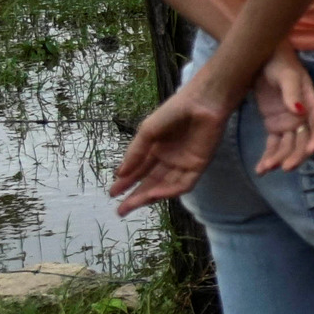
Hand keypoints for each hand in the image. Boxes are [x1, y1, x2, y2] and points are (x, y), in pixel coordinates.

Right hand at [111, 81, 234, 213]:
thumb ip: (136, 153)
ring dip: (149, 196)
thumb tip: (120, 173)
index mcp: (156, 149)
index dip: (126, 182)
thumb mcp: (148, 131)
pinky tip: (155, 195)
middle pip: (151, 182)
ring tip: (133, 204)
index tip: (112, 193)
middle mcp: (169, 159)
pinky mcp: (198, 166)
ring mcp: (183, 163)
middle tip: (121, 210)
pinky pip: (184, 183)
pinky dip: (170, 191)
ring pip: (165, 186)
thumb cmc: (173, 112)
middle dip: (136, 196)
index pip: (139, 170)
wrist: (201, 103)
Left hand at [252, 50, 313, 173]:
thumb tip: (298, 111)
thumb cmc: (278, 62)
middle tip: (285, 167)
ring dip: (280, 159)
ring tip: (266, 168)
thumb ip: (292, 92)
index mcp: (311, 103)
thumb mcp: (285, 74)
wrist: (261, 59)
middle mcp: (303, 116)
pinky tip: (262, 169)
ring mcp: (288, 123)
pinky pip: (274, 145)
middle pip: (304, 140)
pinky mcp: (274, 126)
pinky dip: (269, 156)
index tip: (312, 150)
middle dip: (297, 155)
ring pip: (289, 146)